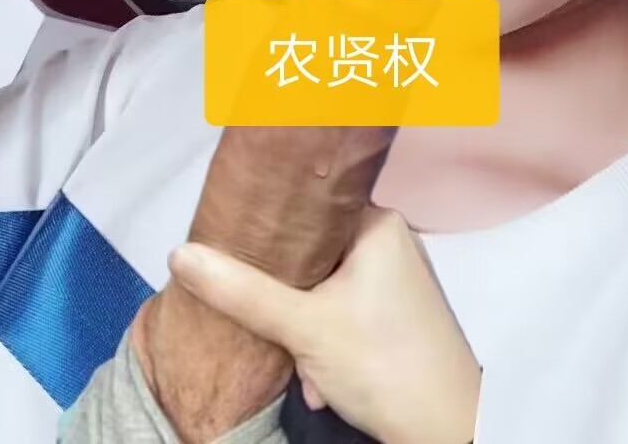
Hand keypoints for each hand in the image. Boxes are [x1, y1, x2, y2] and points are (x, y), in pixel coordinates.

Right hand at [168, 205, 481, 443]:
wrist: (445, 429)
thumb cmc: (385, 365)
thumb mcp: (303, 326)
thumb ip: (242, 291)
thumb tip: (182, 253)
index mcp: (376, 223)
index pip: (309, 206)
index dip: (272, 230)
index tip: (239, 248)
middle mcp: (390, 242)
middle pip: (312, 253)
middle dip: (288, 298)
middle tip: (274, 324)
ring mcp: (395, 279)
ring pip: (325, 288)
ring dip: (305, 327)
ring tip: (301, 360)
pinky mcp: (396, 314)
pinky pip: (344, 311)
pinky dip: (327, 341)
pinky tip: (320, 377)